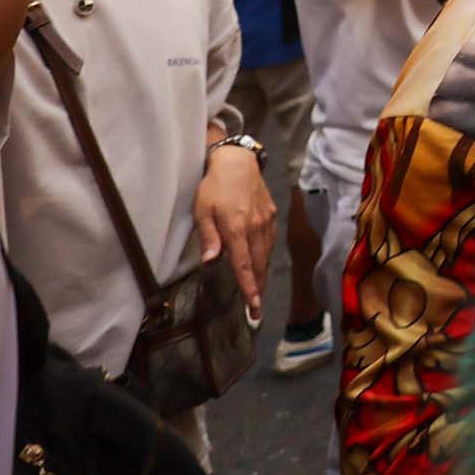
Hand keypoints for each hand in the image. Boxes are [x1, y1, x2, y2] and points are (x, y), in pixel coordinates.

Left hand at [193, 141, 274, 313]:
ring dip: (263, 276)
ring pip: (266, 255)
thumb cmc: (214, 186)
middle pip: (259, 264)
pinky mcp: (272, 216)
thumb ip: (208, 237)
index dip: (248, 287)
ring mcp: (267, 222)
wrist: (238, 162)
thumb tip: (210, 261)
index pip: (244, 264)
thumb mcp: (202, 210)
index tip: (253, 305)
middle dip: (258, 289)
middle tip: (256, 311)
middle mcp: (256, 228)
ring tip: (259, 294)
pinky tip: (262, 265)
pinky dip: (266, 258)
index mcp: (237, 228)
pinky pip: (270, 242)